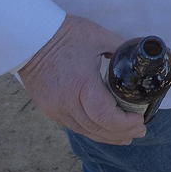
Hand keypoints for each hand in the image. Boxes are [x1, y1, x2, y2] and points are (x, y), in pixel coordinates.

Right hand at [18, 14, 146, 144]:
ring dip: (107, 136)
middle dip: (122, 133)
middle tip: (140, 131)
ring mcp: (56, 109)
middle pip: (97, 128)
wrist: (30, 39)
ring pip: (85, 131)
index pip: (106, 116)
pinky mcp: (50, 109)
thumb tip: (135, 58)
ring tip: (126, 136)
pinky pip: (74, 126)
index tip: (140, 119)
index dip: (125, 123)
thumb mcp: (98, 37)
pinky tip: (103, 130)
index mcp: (82, 85)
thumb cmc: (64, 35)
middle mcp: (68, 103)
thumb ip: (120, 48)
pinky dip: (91, 130)